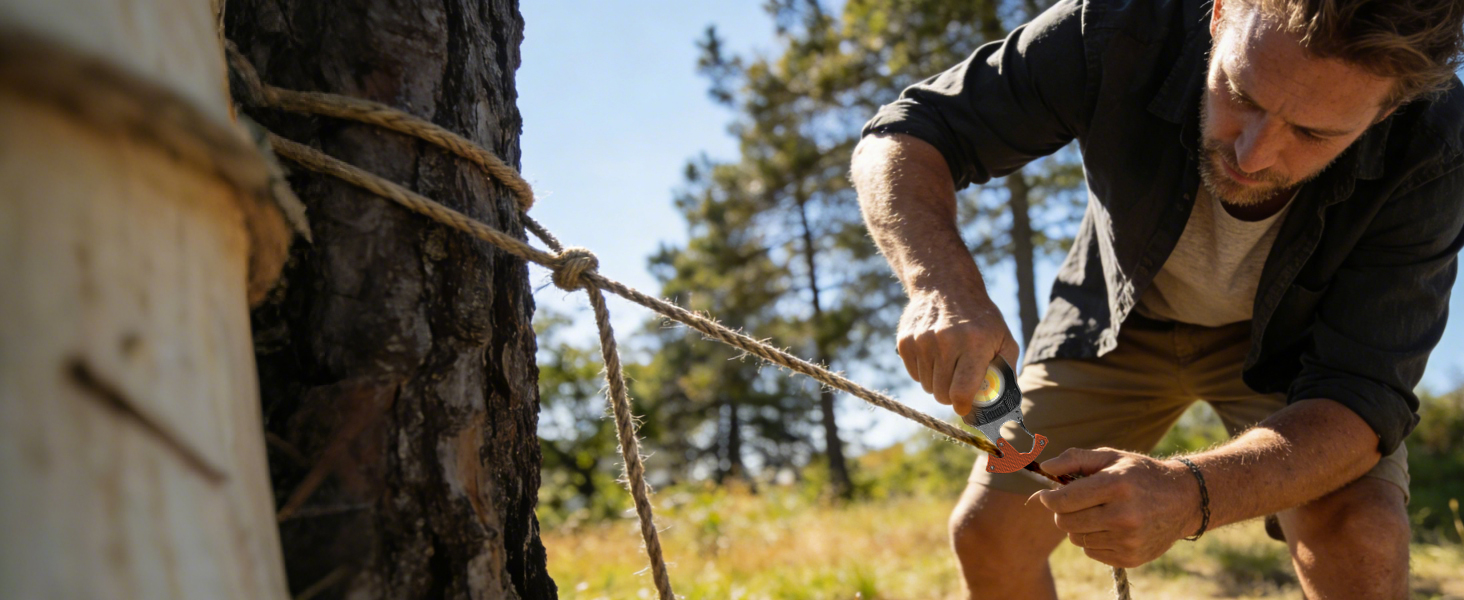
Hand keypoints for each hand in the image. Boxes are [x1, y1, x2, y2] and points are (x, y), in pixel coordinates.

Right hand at [896, 290, 1018, 415]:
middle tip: (959, 383)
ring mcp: (922, 340)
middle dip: (951, 395)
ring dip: (938, 383)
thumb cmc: (981, 319)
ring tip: (948, 363)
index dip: (963, 406)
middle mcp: (945, 341)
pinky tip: (934, 354)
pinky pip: (914, 374)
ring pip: (927, 386)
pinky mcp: (905, 341)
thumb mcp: (1004, 339)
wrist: (947, 286)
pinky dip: (924, 372)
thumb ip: (1006, 371)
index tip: (965, 407)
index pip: (962, 391)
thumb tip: (1003, 404)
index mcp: (974, 343)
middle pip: (941, 394)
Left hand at [1029, 448, 1203, 567]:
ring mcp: (1129, 540)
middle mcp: (1124, 515)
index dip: (1048, 498)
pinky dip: (1092, 539)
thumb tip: (1045, 467)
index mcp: (1117, 485)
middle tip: (1072, 503)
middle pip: (1066, 522)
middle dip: (1062, 511)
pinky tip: (1108, 527)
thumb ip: (1075, 459)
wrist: (1184, 500)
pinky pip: (1091, 552)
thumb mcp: (1111, 457)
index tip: (1046, 494)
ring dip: (1078, 526)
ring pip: (1076, 538)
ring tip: (1096, 512)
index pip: (1064, 500)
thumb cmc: (1140, 474)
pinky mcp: (1131, 557)